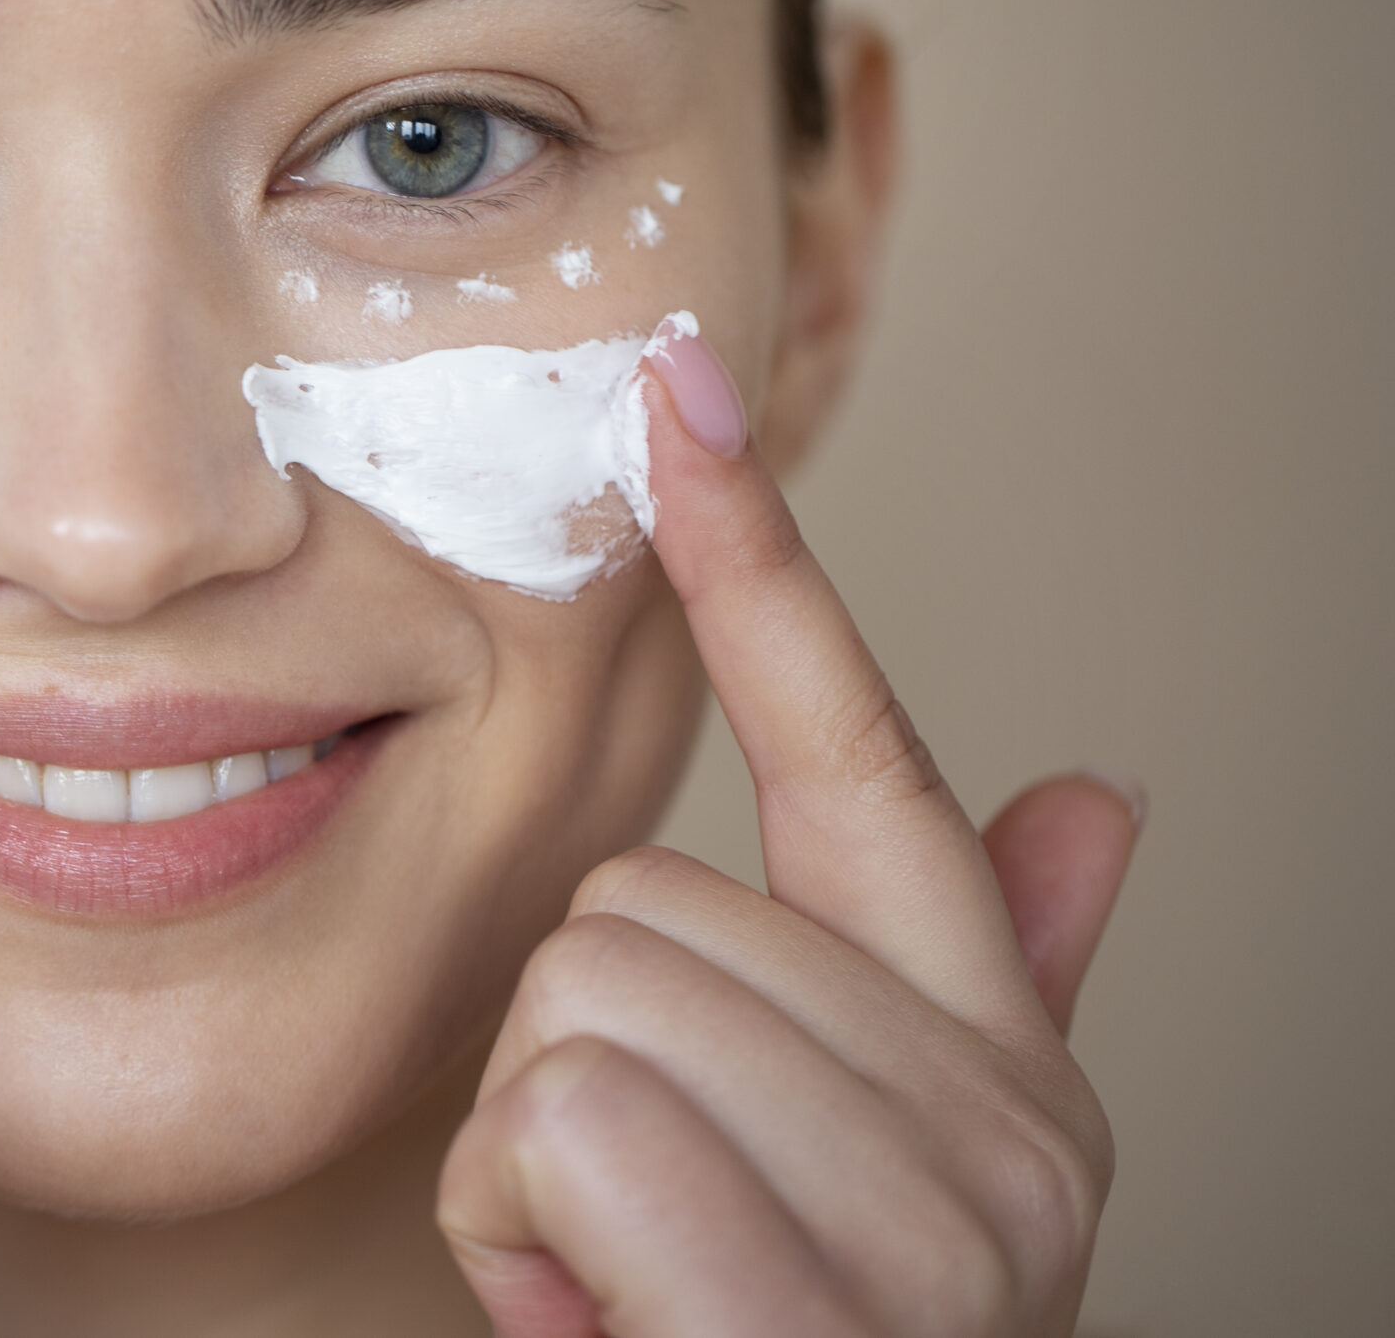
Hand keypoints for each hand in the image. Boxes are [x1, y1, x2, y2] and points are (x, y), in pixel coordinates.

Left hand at [438, 328, 1136, 1336]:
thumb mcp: (871, 1186)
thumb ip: (985, 984)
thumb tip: (1104, 797)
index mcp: (994, 1061)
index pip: (862, 751)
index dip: (763, 560)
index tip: (676, 388)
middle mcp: (1005, 1127)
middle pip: (625, 910)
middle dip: (569, 1079)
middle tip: (643, 1233)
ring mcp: (939, 1232)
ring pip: (579, 1009)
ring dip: (537, 1174)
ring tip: (632, 1291)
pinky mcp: (820, 1326)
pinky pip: (572, 1132)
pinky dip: (527, 1252)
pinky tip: (609, 1336)